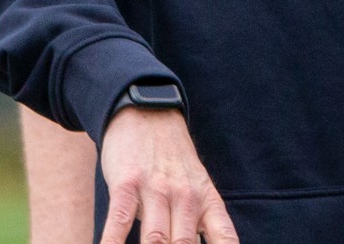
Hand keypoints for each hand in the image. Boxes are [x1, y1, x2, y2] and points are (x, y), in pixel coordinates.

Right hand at [97, 107, 238, 243]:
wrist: (146, 113)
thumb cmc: (172, 161)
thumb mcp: (197, 187)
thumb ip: (201, 223)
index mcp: (206, 200)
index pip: (224, 239)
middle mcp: (186, 196)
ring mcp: (156, 189)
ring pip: (156, 240)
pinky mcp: (127, 184)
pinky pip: (119, 223)